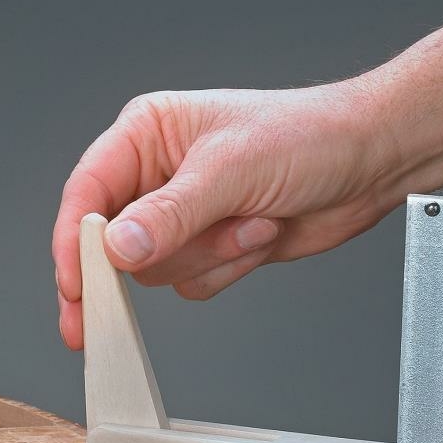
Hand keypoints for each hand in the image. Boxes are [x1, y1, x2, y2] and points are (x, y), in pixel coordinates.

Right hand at [52, 82, 398, 347]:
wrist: (369, 162)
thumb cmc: (308, 138)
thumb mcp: (231, 170)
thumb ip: (169, 214)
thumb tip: (117, 247)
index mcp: (148, 135)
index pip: (87, 194)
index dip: (74, 243)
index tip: (75, 285)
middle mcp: (157, 176)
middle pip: (113, 244)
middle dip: (148, 260)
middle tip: (112, 307)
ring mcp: (183, 217)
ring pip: (156, 270)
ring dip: (207, 258)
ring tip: (249, 222)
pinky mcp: (209, 248)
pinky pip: (191, 284)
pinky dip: (227, 269)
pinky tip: (259, 235)